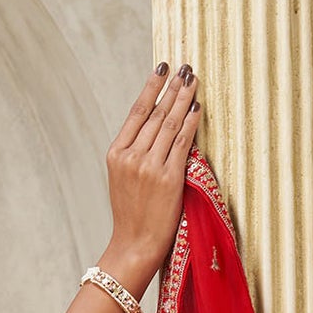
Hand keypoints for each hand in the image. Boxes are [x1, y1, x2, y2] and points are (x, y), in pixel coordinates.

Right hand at [101, 65, 198, 286]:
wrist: (134, 245)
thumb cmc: (132, 214)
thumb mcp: (123, 178)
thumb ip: (135, 152)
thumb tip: (157, 125)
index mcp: (116, 154)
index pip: (136, 113)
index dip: (151, 87)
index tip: (162, 68)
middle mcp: (131, 157)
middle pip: (155, 114)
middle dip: (172, 88)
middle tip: (185, 68)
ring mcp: (149, 167)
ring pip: (169, 124)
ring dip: (183, 99)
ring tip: (193, 81)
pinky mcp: (168, 178)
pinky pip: (182, 143)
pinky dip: (191, 123)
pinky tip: (197, 107)